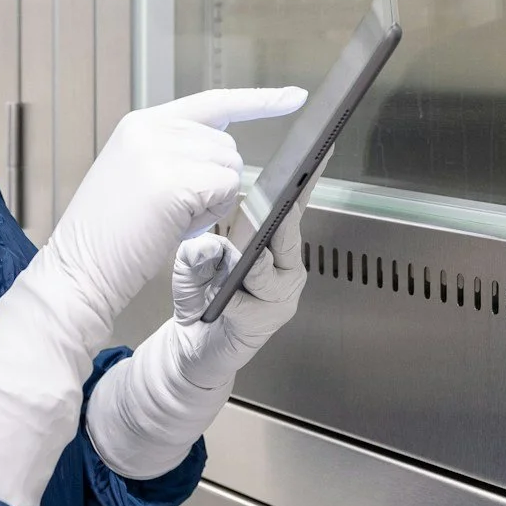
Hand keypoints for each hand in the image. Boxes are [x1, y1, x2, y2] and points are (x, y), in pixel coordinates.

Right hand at [43, 87, 305, 336]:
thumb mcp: (138, 176)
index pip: (213, 102)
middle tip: (172, 210)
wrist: (77, 271)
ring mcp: (159, 152)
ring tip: (168, 218)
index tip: (295, 96)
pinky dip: (209, 215)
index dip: (259, 100)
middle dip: (215, 183)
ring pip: (230, 169)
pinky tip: (174, 226)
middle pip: (228, 146)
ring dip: (213, 202)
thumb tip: (227, 155)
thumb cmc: (109, 238)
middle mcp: (149, 129)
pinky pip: (224, 190)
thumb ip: (176, 154)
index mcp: (141, 124)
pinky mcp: (171, 181)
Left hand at [83, 204, 310, 481]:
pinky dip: (235, 299)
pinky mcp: (265, 322)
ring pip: (271, 272)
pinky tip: (223, 299)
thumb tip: (213, 246)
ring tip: (239, 261)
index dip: (302, 186)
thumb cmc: (201, 296)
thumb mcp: (193, 262)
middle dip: (279, 222)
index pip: (291, 209)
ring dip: (254, 266)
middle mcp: (285, 269)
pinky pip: (252, 305)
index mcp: (274, 245)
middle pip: (288, 238)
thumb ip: (199, 248)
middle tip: (273, 206)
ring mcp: (279, 297)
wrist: (194, 345)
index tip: (312, 160)